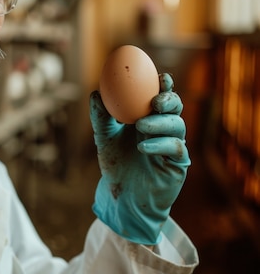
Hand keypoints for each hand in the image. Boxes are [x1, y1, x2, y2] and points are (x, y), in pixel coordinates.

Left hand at [90, 73, 189, 244]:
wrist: (122, 197)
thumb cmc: (116, 165)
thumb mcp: (104, 139)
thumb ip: (101, 117)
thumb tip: (95, 93)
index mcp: (148, 118)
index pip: (159, 97)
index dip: (163, 85)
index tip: (159, 76)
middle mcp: (164, 129)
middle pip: (174, 108)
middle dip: (169, 99)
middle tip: (155, 100)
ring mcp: (173, 146)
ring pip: (177, 126)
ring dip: (160, 122)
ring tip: (140, 125)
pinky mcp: (178, 164)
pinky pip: (175, 149)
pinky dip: (159, 144)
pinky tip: (143, 146)